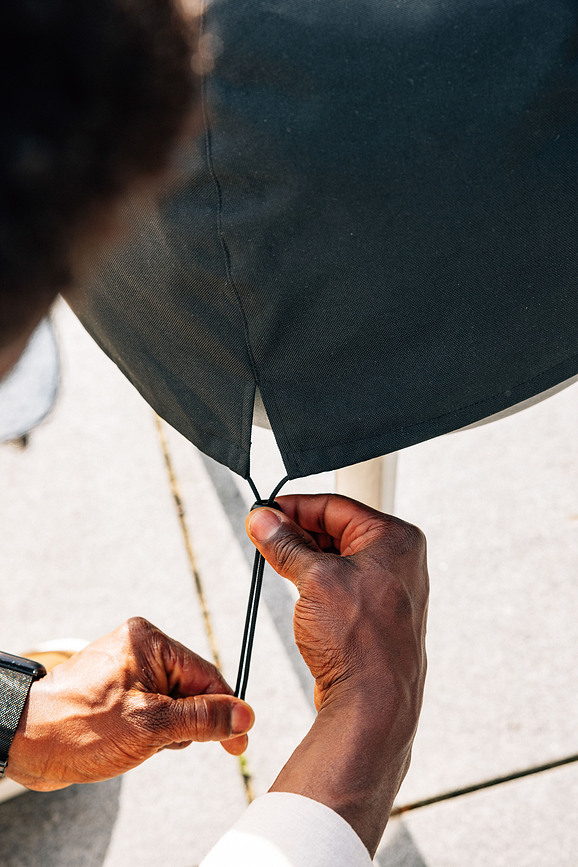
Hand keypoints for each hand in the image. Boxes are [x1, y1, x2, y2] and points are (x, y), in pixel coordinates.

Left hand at [8, 617, 253, 790]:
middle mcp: (139, 648)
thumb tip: (244, 716)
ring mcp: (126, 668)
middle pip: (191, 688)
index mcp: (150, 642)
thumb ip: (204, 719)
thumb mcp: (153, 726)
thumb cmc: (81, 726)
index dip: (225, 710)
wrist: (27, 742)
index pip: (207, 675)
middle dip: (185, 721)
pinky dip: (150, 729)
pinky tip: (129, 741)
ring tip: (137, 740)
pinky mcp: (116, 689)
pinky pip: (151, 709)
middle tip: (163, 740)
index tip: (238, 741)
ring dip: (166, 729)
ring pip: (172, 703)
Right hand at [246, 494, 428, 854]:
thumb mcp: (314, 579)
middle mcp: (399, 560)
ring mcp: (389, 589)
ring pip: (336, 558)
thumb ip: (286, 544)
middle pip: (336, 530)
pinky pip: (340, 585)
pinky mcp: (375, 615)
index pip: (335, 506)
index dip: (294, 507)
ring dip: (302, 558)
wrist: (373, 704)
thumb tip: (263, 519)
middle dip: (296, 533)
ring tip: (271, 560)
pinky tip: (293, 587)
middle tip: (260, 535)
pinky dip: (314, 581)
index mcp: (396, 539)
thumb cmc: (358, 641)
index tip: (263, 513)